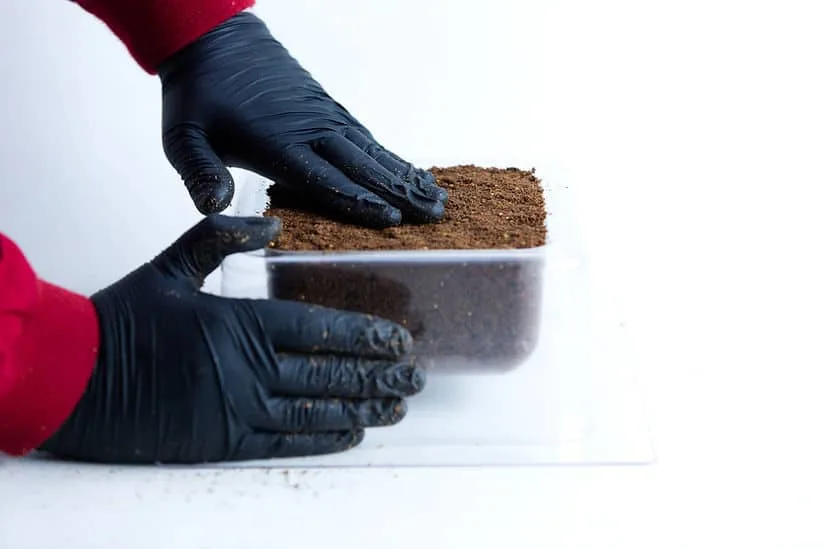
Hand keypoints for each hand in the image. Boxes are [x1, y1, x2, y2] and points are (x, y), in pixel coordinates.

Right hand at [40, 215, 424, 463]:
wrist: (74, 378)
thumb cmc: (123, 320)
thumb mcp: (169, 265)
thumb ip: (218, 237)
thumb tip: (269, 220)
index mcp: (238, 322)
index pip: (319, 328)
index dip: (365, 335)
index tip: (399, 338)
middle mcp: (245, 368)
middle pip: (329, 373)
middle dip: (379, 375)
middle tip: (415, 375)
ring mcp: (237, 408)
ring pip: (316, 411)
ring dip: (363, 408)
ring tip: (398, 405)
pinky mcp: (225, 440)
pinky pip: (287, 442)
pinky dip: (324, 437)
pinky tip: (353, 432)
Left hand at [158, 12, 446, 226]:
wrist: (213, 41)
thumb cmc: (198, 95)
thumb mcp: (182, 137)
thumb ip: (198, 172)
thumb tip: (212, 208)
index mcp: (276, 142)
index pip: (324, 177)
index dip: (358, 200)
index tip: (392, 218)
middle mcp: (309, 130)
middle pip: (362, 166)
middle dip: (400, 193)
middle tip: (436, 215)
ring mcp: (324, 118)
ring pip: (373, 152)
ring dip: (406, 176)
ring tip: (438, 198)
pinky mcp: (329, 110)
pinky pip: (367, 138)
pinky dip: (393, 158)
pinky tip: (412, 173)